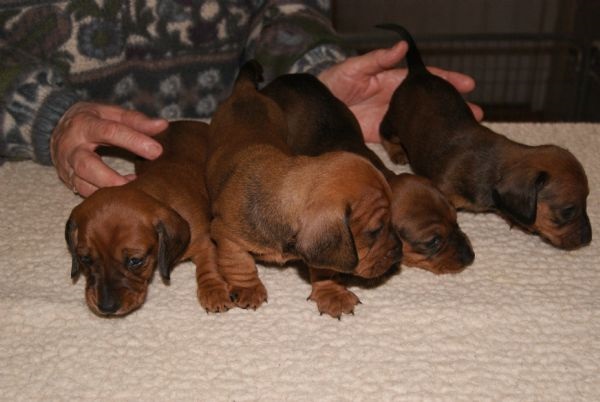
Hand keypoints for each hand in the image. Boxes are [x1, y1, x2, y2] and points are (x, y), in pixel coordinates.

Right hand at [50, 102, 167, 196]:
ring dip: (108, 190)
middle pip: (87, 165)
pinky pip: (83, 192)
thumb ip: (135, 120)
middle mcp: (71, 146)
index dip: (134, 141)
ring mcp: (66, 165)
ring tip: (133, 189)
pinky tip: (121, 194)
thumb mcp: (110, 113)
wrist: (55, 128)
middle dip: (112, 177)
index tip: (157, 151)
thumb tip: (163, 125)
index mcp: (85, 124)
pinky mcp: (67, 179)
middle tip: (138, 181)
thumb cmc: (91, 120)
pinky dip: (102, 196)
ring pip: (82, 183)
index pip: (110, 131)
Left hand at [318, 41, 483, 142]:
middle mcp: (396, 100)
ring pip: (421, 123)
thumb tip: (402, 47)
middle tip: (476, 113)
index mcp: (392, 81)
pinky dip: (419, 143)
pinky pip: (404, 140)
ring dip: (440, 127)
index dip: (446, 80)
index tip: (468, 85)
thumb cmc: (332, 82)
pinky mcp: (381, 137)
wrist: (316, 108)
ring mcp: (391, 119)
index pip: (424, 80)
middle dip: (452, 106)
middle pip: (428, 103)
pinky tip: (433, 148)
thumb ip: (377, 60)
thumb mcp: (354, 68)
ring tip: (461, 132)